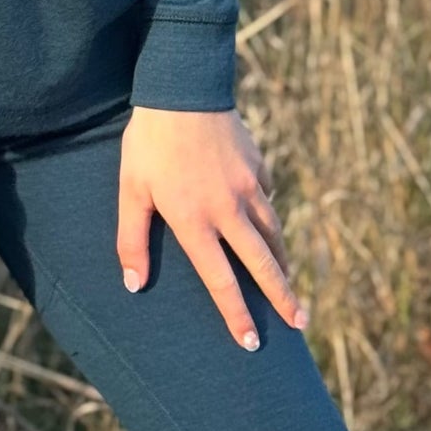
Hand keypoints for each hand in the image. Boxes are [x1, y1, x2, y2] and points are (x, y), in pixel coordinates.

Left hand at [116, 106, 306, 349]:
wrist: (182, 88)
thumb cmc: (149, 143)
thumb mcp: (131, 190)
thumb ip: (132, 240)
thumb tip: (134, 285)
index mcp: (195, 222)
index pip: (220, 281)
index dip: (236, 314)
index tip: (250, 341)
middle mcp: (229, 210)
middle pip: (263, 264)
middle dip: (282, 298)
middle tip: (300, 325)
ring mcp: (249, 187)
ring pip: (274, 234)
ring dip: (283, 264)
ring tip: (291, 286)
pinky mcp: (259, 166)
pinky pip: (268, 200)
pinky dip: (270, 218)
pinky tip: (268, 225)